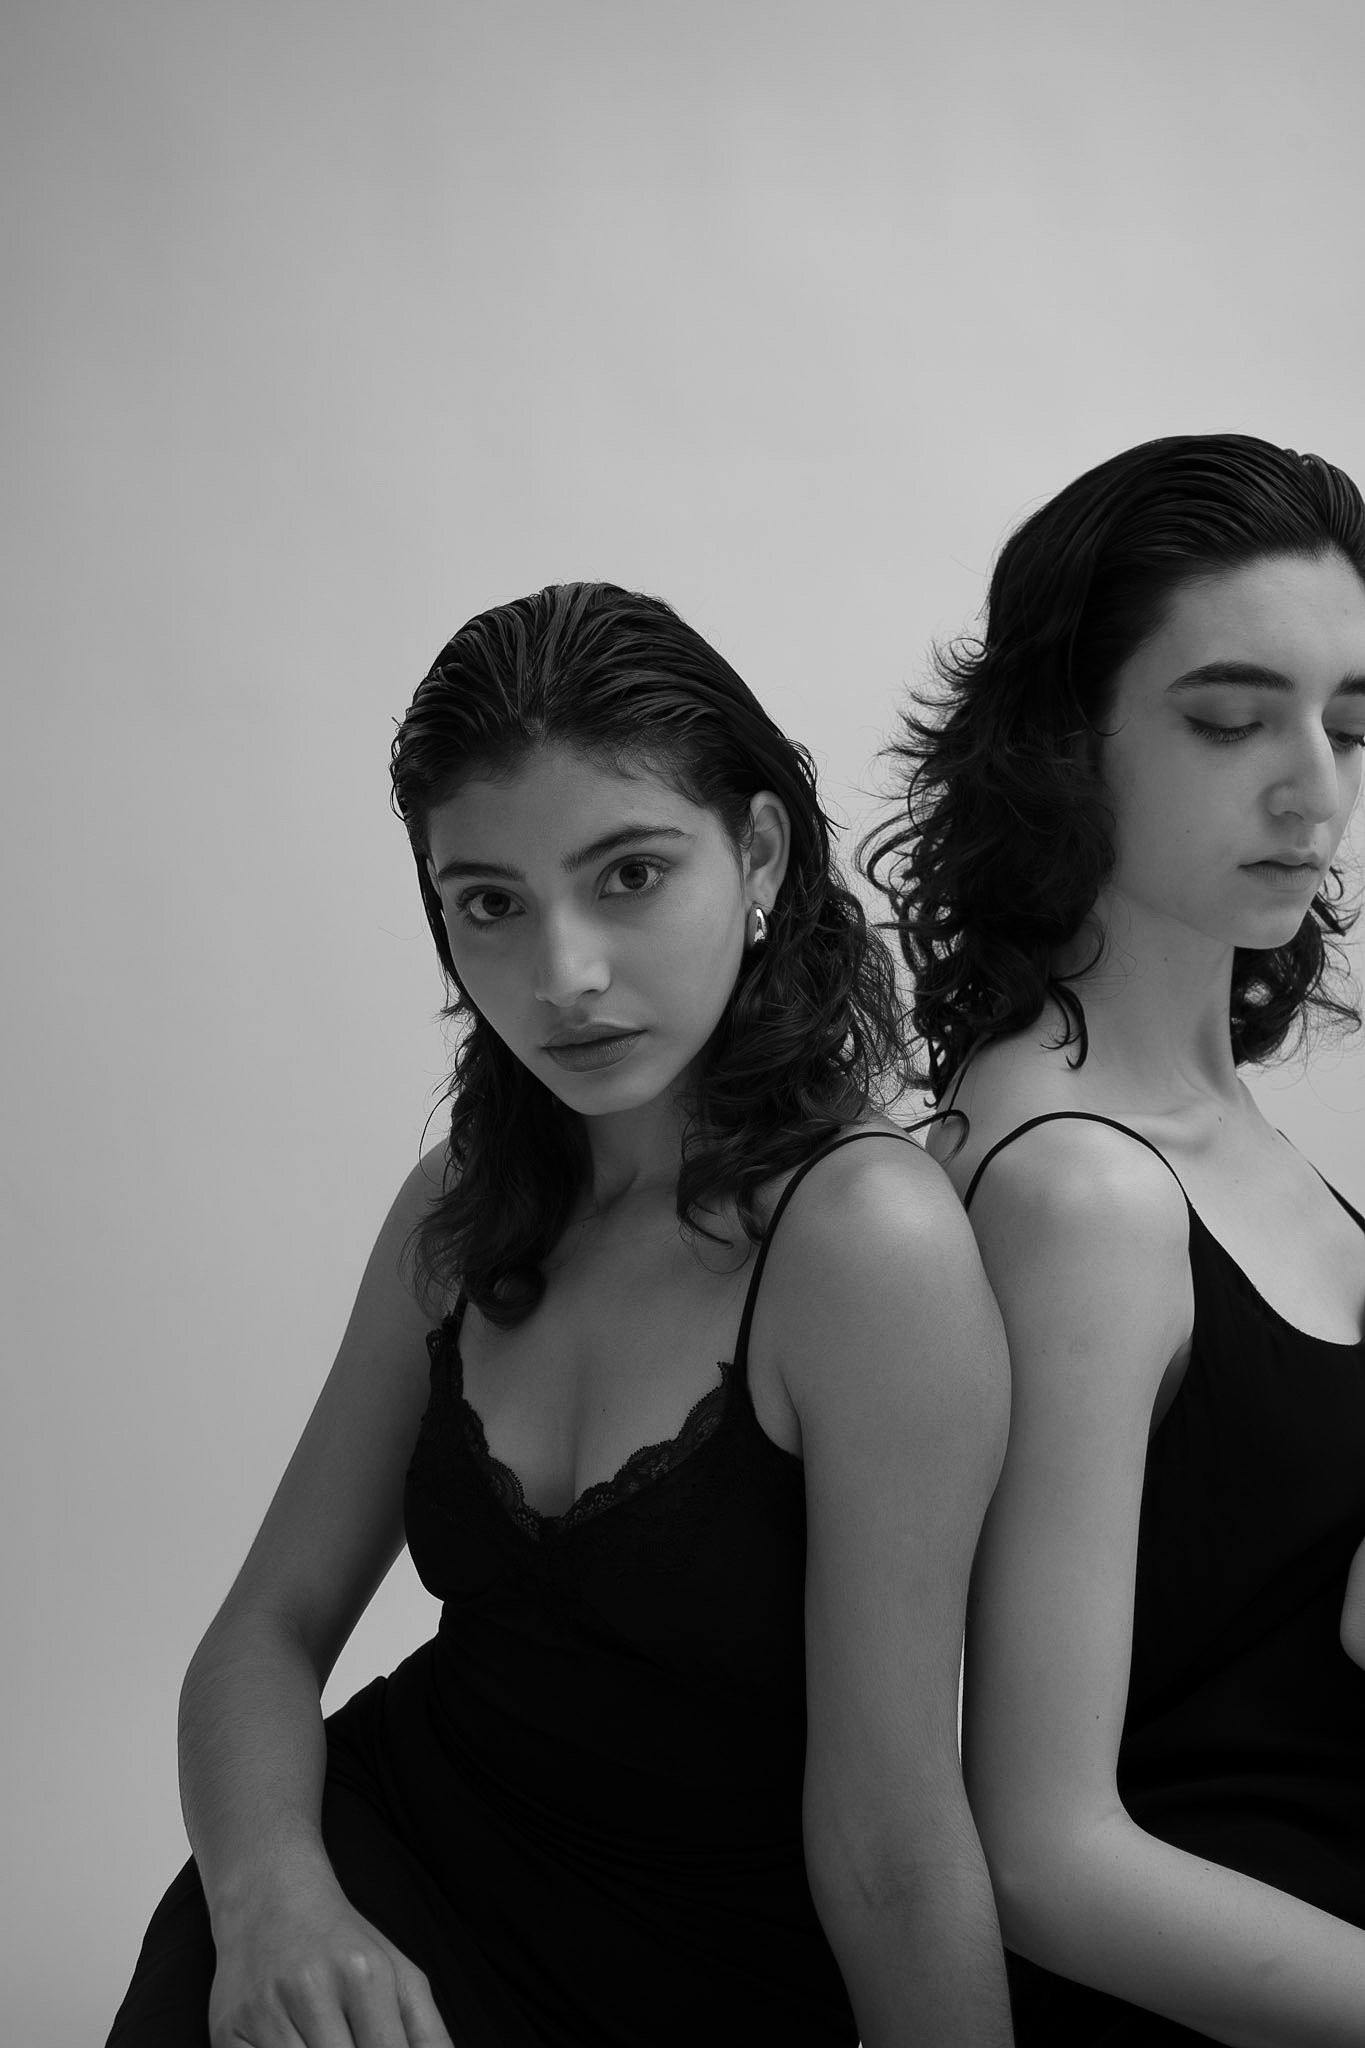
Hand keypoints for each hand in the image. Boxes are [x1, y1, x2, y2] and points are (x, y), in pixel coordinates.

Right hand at [208, 1879, 454, 2047]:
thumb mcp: (398, 1972)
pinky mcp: (225, 2030)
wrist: (268, 1897)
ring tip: (327, 2043)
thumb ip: (429, 2031)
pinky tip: (291, 2046)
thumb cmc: (343, 1942)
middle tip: (349, 2043)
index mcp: (363, 1973)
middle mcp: (311, 1988)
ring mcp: (263, 2011)